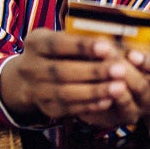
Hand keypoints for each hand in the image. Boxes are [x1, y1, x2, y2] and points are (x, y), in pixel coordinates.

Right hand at [0, 28, 140, 126]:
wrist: (29, 78)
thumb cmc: (57, 52)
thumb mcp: (61, 39)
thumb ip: (80, 41)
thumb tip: (111, 43)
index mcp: (35, 43)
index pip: (57, 44)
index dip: (81, 46)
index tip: (107, 47)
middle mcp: (30, 67)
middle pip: (61, 71)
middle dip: (93, 71)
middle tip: (120, 70)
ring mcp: (36, 90)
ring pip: (65, 93)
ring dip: (95, 91)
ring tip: (119, 87)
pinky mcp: (45, 108)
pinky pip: (68, 109)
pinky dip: (89, 106)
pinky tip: (108, 101)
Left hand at [78, 47, 149, 128]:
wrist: (103, 85)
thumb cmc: (121, 60)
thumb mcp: (130, 50)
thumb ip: (129, 42)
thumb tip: (114, 27)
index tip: (132, 53)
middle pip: (144, 88)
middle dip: (125, 71)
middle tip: (107, 56)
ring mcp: (136, 111)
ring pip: (128, 102)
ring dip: (112, 85)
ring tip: (99, 71)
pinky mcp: (116, 120)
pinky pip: (109, 114)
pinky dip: (100, 99)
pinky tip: (90, 86)